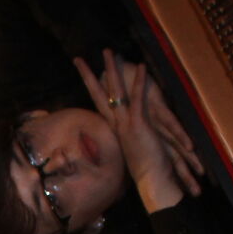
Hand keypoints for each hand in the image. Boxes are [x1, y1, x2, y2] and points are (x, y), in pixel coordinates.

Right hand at [74, 49, 202, 208]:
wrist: (152, 181)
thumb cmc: (146, 167)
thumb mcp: (133, 146)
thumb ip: (128, 134)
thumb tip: (125, 129)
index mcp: (112, 128)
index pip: (98, 104)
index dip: (89, 88)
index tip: (81, 76)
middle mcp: (115, 124)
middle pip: (98, 95)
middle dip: (88, 75)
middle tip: (80, 58)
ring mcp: (125, 124)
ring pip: (115, 92)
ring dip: (112, 70)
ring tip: (109, 52)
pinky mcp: (138, 125)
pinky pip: (137, 99)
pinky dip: (139, 82)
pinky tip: (141, 66)